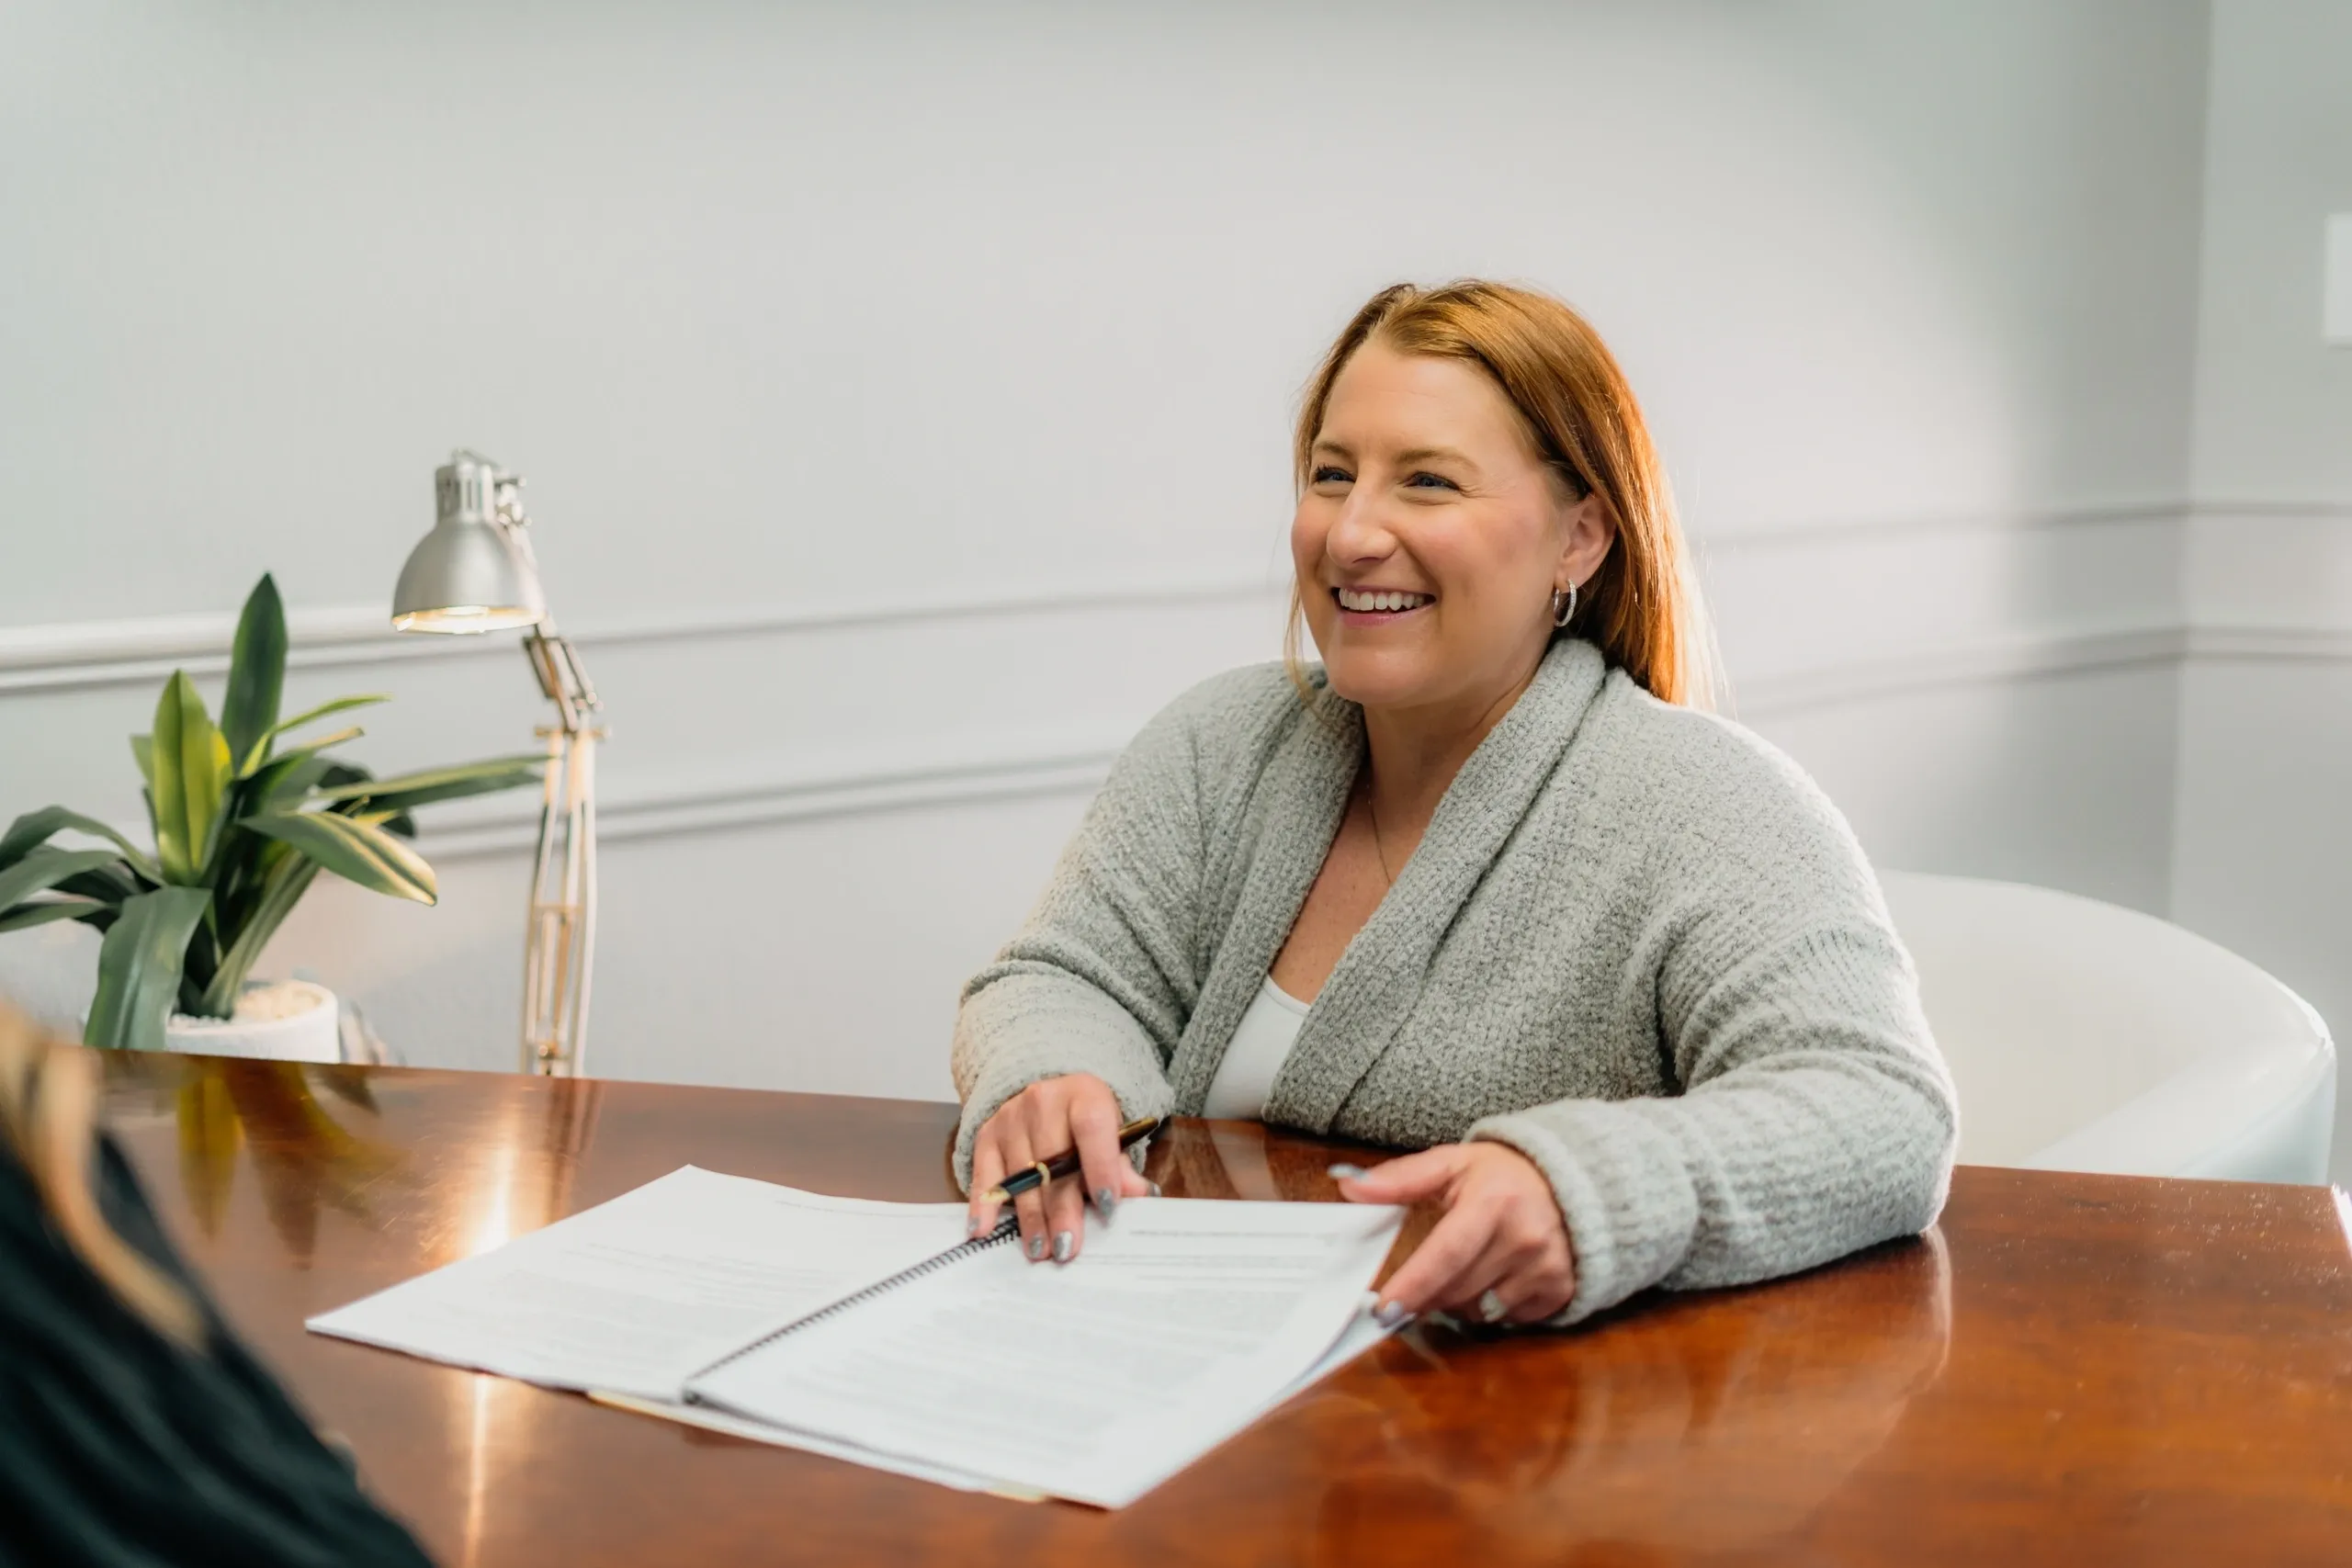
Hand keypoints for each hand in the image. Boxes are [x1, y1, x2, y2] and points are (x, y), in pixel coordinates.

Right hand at [967, 1074, 1153, 1265]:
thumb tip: (1141, 1196)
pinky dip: (983, 1204)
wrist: (1050, 1097)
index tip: (1107, 1207)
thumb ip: (1122, 1166)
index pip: (1092, 1128)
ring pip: (1020, 1175)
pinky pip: (984, 1174)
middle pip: (1052, 1161)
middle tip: (1068, 1247)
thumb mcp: (1111, 1135)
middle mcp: (1043, 1101)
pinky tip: (983, 1230)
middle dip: (1061, 1208)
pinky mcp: (987, 1135)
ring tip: (1040, 1250)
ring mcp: (1010, 1118)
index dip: (1100, 1167)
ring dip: (1030, 1217)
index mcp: (1084, 1095)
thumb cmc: (1086, 1125)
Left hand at [1334, 1142, 1575, 1325]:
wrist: (1570, 1182)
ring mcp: (1545, 1268)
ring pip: (1479, 1311)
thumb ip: (1400, 1178)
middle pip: (1457, 1290)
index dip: (1415, 1285)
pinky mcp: (1558, 1290)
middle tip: (1412, 1288)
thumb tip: (1349, 1186)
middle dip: (1427, 1294)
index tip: (1385, 1308)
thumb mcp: (1451, 1164)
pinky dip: (1490, 1307)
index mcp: (1493, 1202)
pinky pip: (1507, 1319)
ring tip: (1462, 1270)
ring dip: (1458, 1302)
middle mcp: (1523, 1238)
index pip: (1446, 1254)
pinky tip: (1494, 1278)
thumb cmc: (1502, 1175)